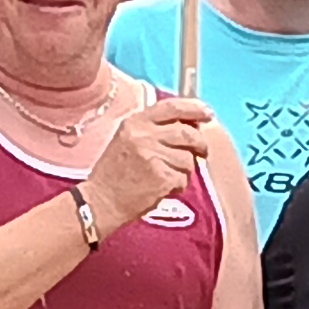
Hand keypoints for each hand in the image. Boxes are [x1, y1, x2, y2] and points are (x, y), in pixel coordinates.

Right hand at [81, 95, 211, 239]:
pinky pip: (183, 178)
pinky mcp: (161, 177)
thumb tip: (190, 125)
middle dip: (200, 144)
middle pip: (187, 133)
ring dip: (184, 170)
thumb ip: (154, 129)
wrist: (101, 201)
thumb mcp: (127, 139)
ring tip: (167, 176)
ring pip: (188, 159)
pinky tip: (163, 188)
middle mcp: (143, 135)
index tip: (207, 114)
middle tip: (202, 152)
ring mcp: (153, 156)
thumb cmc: (115, 173)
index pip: (172, 107)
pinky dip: (178, 186)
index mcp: (135, 122)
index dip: (194, 109)